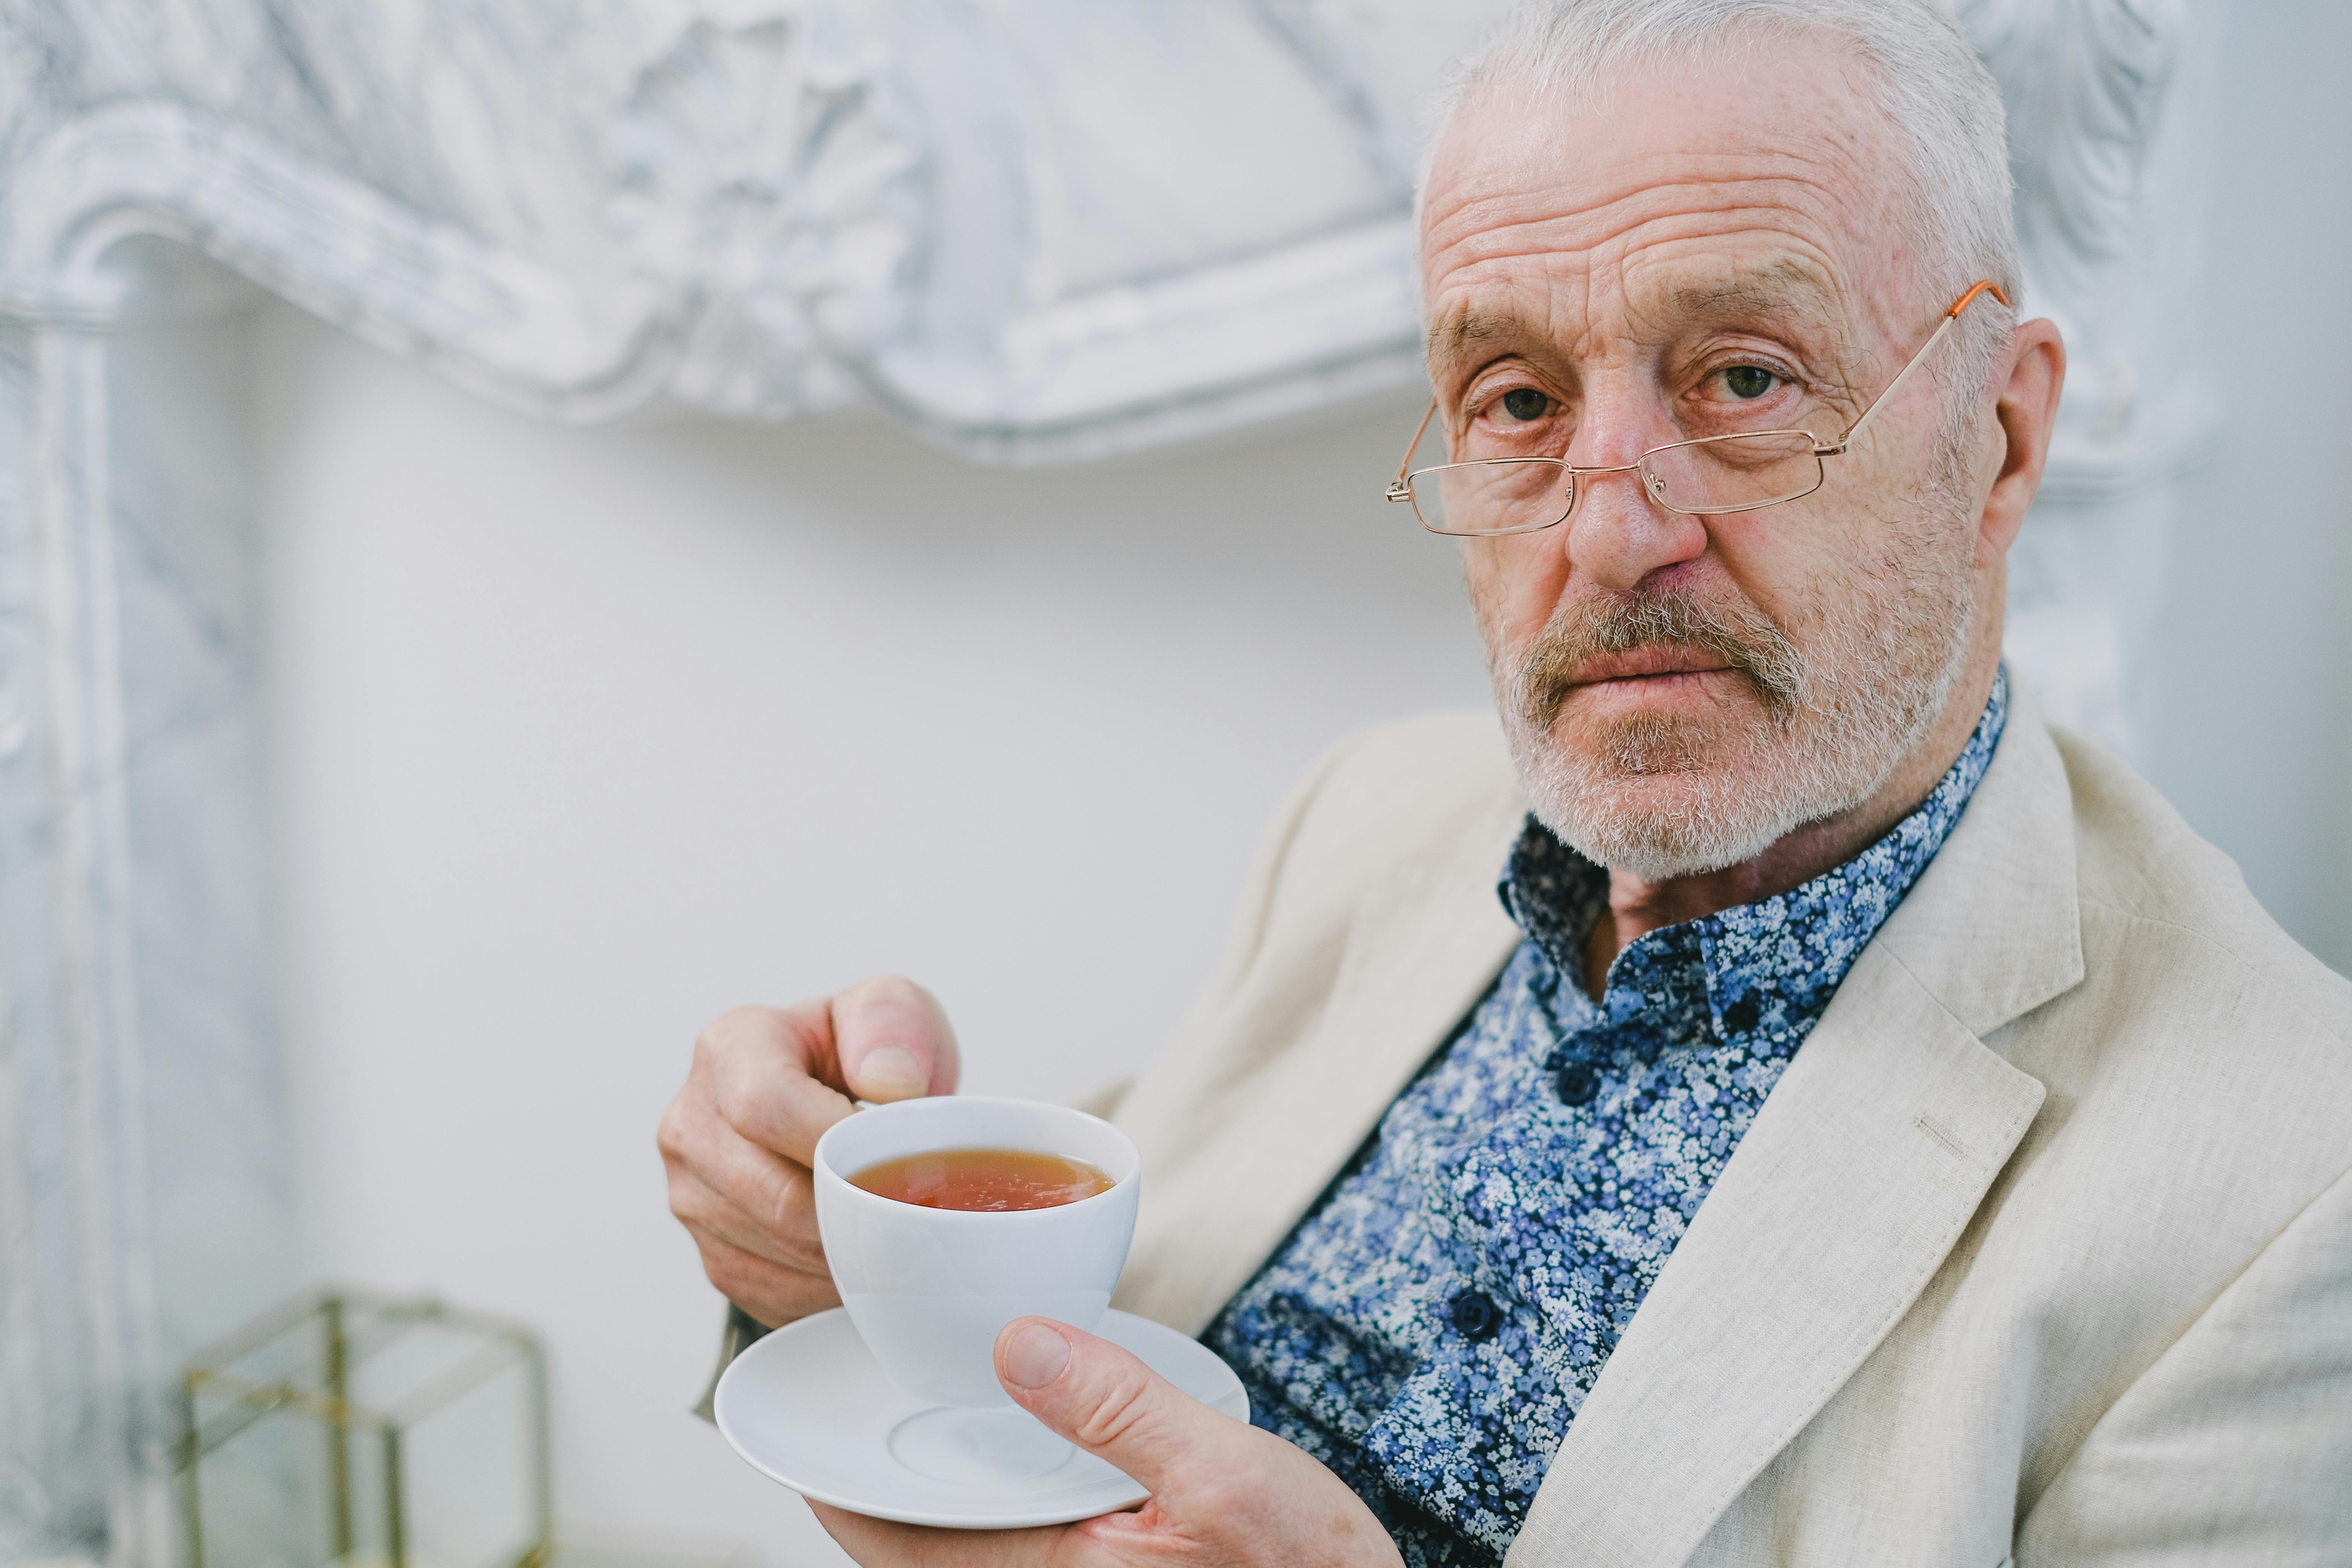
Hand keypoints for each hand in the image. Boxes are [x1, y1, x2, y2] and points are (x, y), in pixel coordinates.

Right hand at [658, 977, 958, 1326]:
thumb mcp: (889, 1010)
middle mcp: (691, 1123)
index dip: (835, 1141)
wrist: (829, 1105)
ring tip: (892, 1226)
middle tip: (911, 1203)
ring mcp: (690, 1195)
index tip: (893, 1152)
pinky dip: (826, 1285)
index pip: (765, 1105)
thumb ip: (892, 1022)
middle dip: (853, 1207)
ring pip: (774, 1249)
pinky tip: (861, 1256)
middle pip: (771, 1193)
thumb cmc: (859, 1057)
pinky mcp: (709, 1254)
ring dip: (845, 1252)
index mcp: (728, 1048)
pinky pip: (771, 1290)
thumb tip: (890, 1083)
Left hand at [813, 1317, 1402, 1567]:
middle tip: (863, 1409)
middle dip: (894, 1483)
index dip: (846, 1491)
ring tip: (935, 1423)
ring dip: (951, 1495)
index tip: (807, 1439)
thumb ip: (1117, 1409)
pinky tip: (1025, 1456)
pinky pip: (1028, 1551)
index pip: (905, 1541)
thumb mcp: (1220, 1472)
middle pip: (930, 1546)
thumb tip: (1019, 1345)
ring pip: (977, 1549)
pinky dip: (1007, 1506)